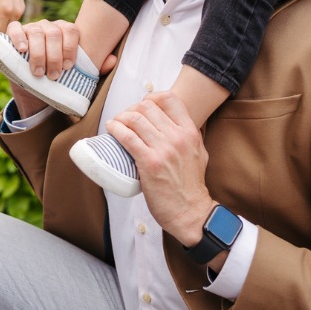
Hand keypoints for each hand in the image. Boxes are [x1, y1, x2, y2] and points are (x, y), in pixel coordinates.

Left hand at [105, 92, 213, 246]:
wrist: (191, 212)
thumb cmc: (191, 186)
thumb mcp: (198, 153)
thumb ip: (188, 136)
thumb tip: (174, 124)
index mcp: (190, 132)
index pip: (169, 98)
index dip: (151, 97)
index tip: (142, 105)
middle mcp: (178, 137)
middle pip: (147, 106)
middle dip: (131, 108)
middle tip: (125, 118)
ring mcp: (163, 149)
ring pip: (135, 118)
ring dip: (120, 117)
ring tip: (116, 123)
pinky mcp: (149, 162)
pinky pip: (127, 136)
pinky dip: (115, 128)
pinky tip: (111, 129)